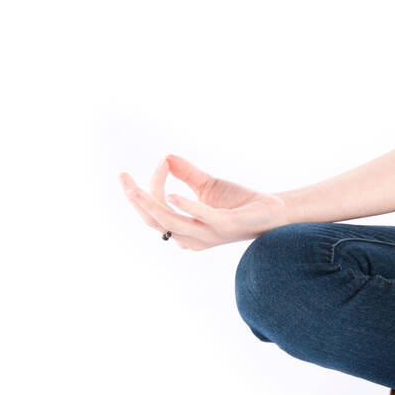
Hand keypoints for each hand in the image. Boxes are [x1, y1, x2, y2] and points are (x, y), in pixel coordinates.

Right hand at [119, 154, 288, 249]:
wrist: (271, 211)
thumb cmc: (239, 202)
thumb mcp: (207, 185)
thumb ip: (186, 173)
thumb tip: (166, 156)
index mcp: (184, 230)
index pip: (156, 211)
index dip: (151, 188)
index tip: (161, 162)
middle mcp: (192, 237)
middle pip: (154, 221)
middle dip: (136, 200)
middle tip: (123, 178)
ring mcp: (208, 233)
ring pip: (169, 222)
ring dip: (151, 203)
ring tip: (135, 187)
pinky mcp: (225, 225)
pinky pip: (201, 218)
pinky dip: (185, 206)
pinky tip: (172, 194)